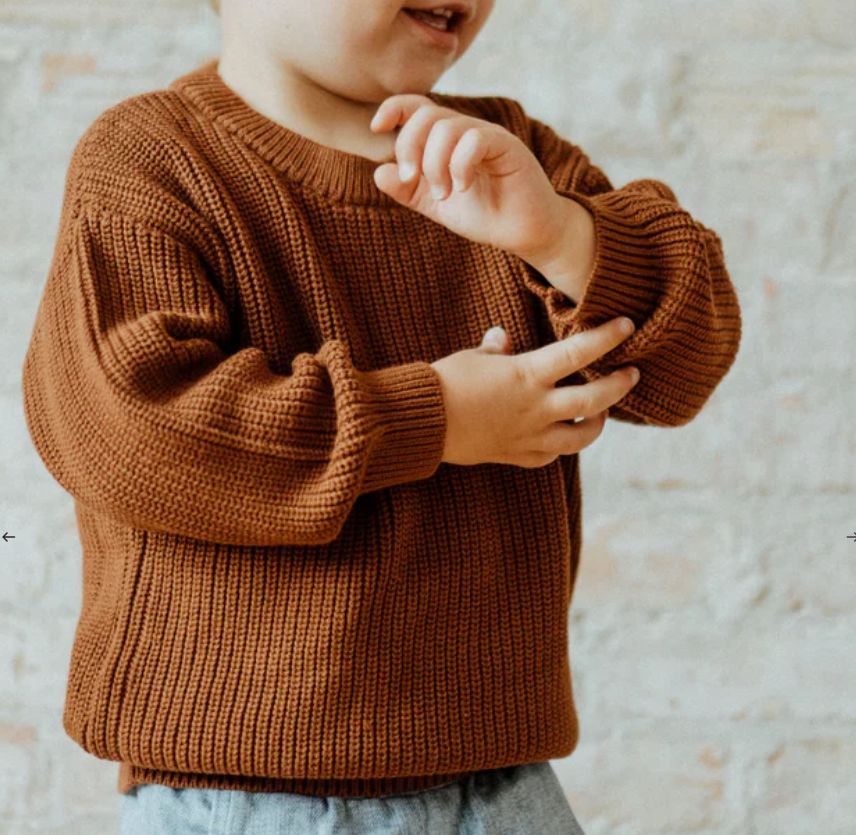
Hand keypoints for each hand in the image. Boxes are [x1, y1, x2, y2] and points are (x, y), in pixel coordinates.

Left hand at [370, 94, 570, 262]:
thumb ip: (408, 191)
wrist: (524, 233)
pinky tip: (464, 188)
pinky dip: (460, 166)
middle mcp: (466, 132)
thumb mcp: (436, 205)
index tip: (377, 128)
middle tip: (411, 179)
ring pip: (447, 127)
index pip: (417, 107)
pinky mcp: (507, 147)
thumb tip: (379, 171)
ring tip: (443, 194)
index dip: (393, 108)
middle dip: (409, 147)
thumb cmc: (486, 215)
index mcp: (447, 141)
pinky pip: (474, 140)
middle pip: (426, 115)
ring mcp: (488, 136)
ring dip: (434, 164)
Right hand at [431, 316, 640, 466]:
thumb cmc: (445, 383)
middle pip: (593, 401)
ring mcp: (528, 436)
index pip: (578, 353)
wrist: (423, 423)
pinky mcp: (514, 455)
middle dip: (618, 387)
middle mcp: (535, 408)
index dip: (606, 338)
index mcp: (527, 375)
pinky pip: (547, 457)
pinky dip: (559, 448)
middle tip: (631, 374)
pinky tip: (560, 438)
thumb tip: (503, 339)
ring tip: (602, 414)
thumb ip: (496, 349)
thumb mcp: (473, 357)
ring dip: (597, 425)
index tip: (626, 327)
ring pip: (578, 438)